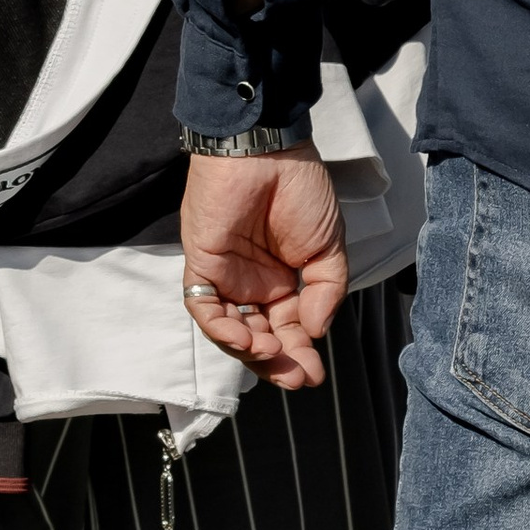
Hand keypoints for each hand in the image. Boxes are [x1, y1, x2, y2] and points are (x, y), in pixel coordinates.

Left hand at [179, 146, 348, 390]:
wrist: (267, 152)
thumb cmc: (300, 189)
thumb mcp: (328, 246)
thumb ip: (326, 290)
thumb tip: (316, 331)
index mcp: (283, 279)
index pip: (289, 327)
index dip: (301, 353)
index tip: (316, 374)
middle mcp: (253, 283)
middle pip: (260, 336)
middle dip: (279, 362)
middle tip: (298, 377)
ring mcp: (226, 277)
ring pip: (232, 331)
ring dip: (252, 351)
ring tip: (275, 354)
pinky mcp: (202, 266)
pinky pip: (205, 309)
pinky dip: (223, 330)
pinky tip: (247, 339)